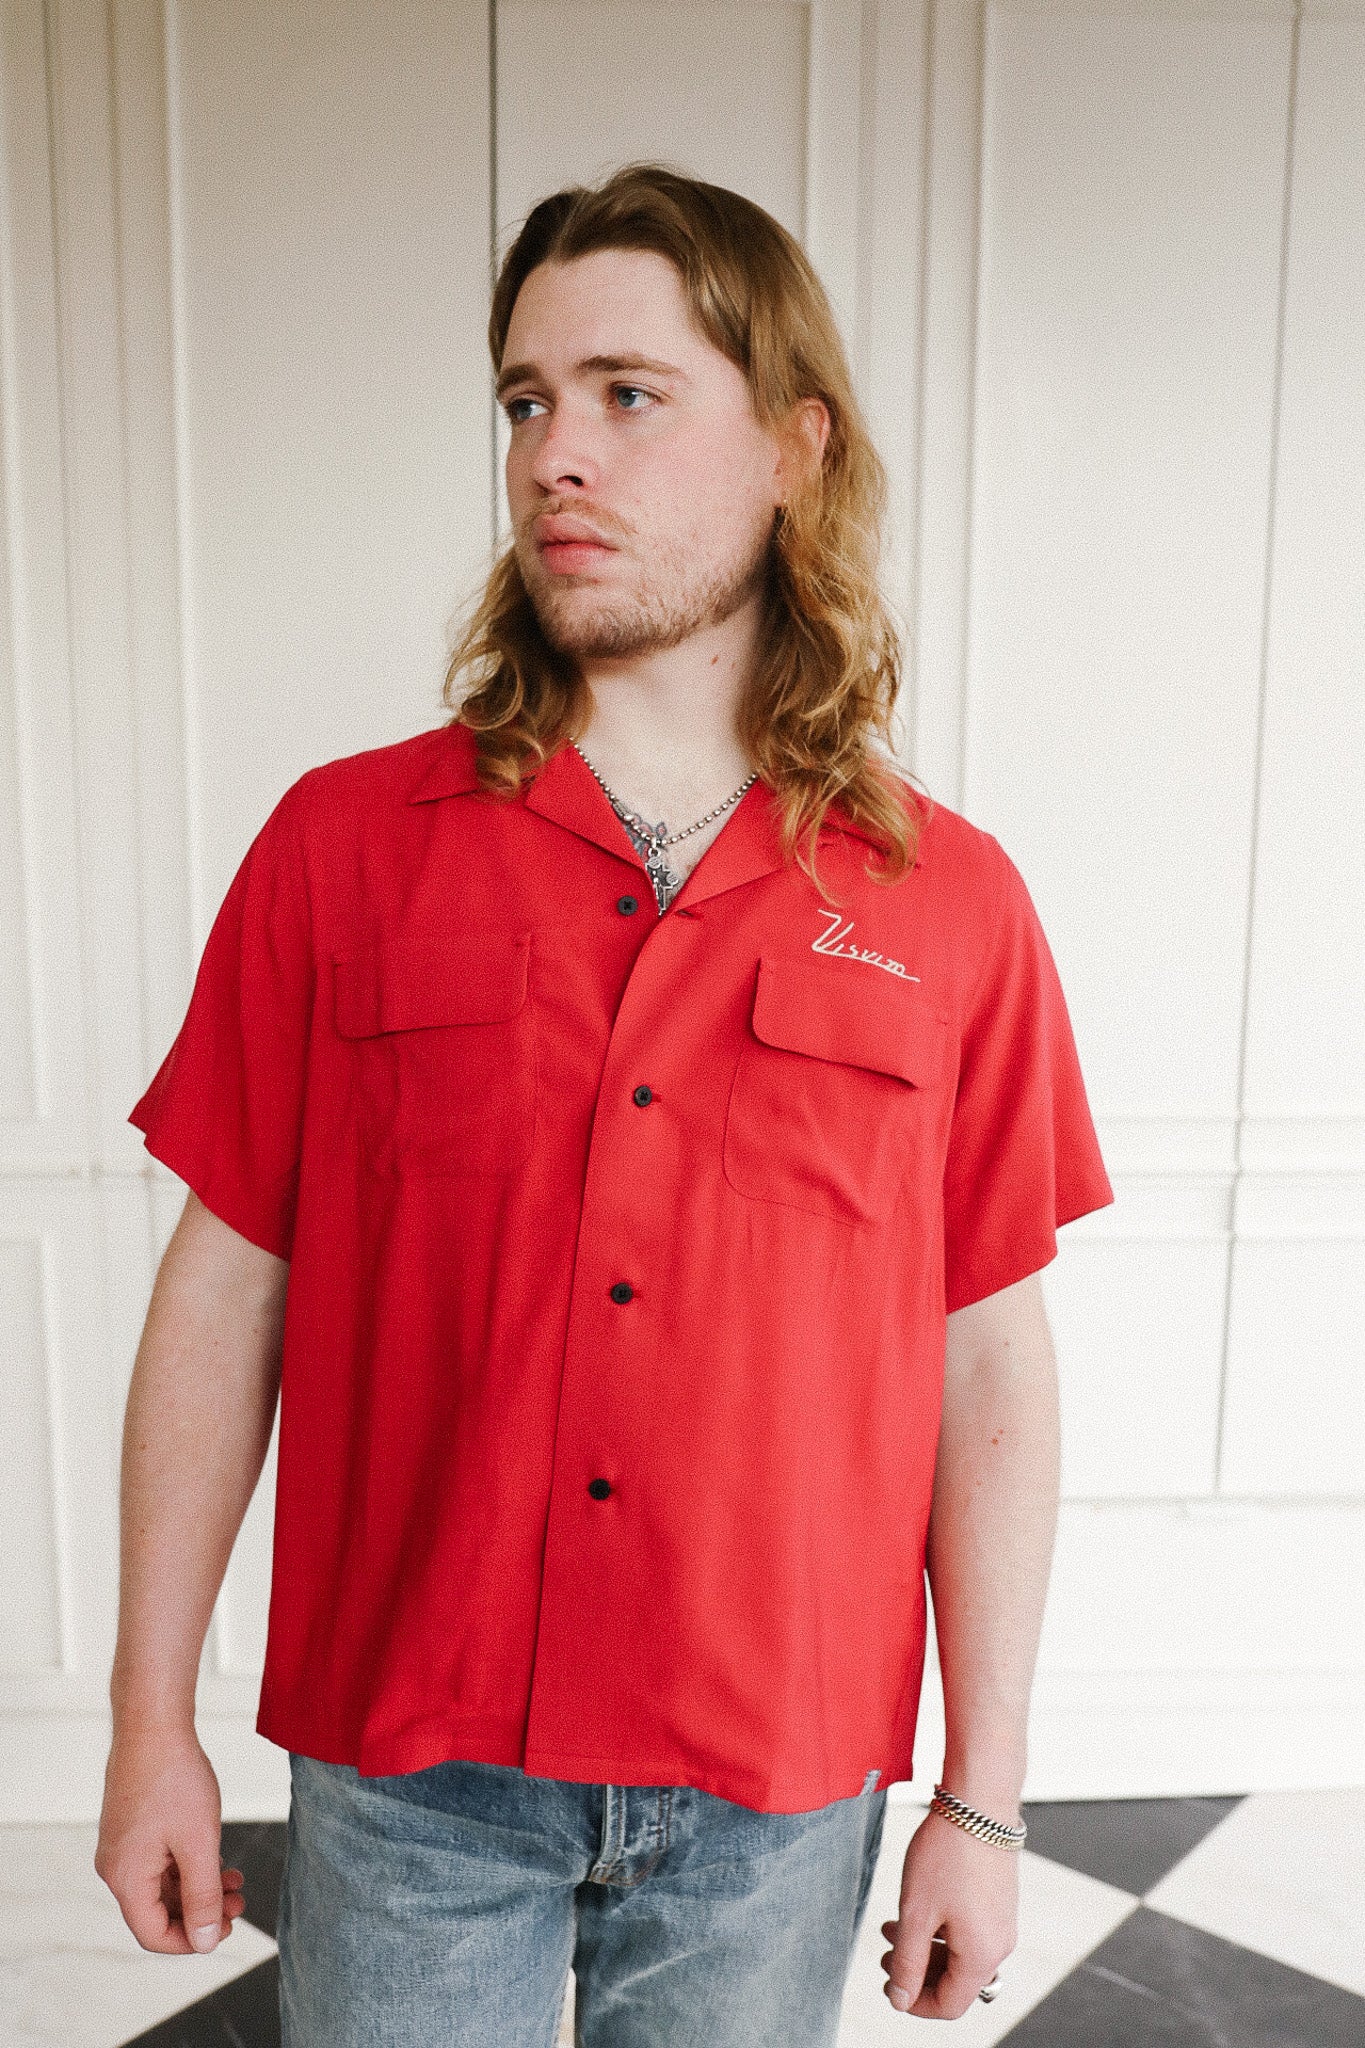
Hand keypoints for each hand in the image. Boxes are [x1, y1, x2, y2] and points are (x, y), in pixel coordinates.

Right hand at [95, 1725, 246, 1953]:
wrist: (153, 1724)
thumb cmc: (174, 1778)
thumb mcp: (199, 1843)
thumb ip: (203, 1896)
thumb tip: (206, 1942)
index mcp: (125, 1878)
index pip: (153, 1934)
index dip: (192, 1940)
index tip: (227, 1929)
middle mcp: (117, 1867)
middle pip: (158, 1911)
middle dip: (202, 1912)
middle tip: (240, 1903)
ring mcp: (123, 1846)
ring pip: (162, 1886)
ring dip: (200, 1889)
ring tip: (237, 1881)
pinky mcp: (133, 1828)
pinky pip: (160, 1863)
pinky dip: (189, 1867)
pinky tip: (219, 1859)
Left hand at [880, 1806, 1018, 2018]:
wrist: (978, 1804)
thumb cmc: (946, 1857)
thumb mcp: (916, 1914)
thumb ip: (908, 1963)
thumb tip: (900, 2000)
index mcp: (982, 1956)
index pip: (950, 2004)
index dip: (915, 2004)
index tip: (889, 1989)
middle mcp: (999, 1944)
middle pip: (956, 1980)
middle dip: (916, 1973)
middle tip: (884, 1958)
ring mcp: (1002, 1921)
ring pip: (959, 1952)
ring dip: (924, 1948)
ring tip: (890, 1928)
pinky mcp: (999, 1900)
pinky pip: (969, 1929)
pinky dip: (940, 1928)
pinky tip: (916, 1908)